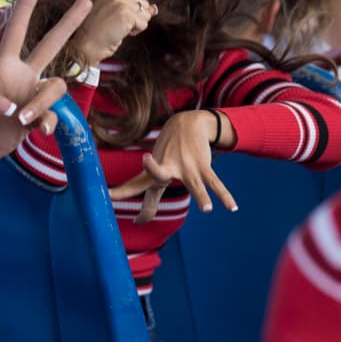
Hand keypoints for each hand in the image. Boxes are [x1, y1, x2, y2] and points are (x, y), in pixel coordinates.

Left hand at [0, 0, 91, 174]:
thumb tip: (14, 109)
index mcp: (3, 65)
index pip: (17, 28)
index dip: (26, 5)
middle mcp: (22, 76)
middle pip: (51, 44)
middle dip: (69, 23)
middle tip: (87, 0)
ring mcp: (31, 96)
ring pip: (56, 87)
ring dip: (42, 103)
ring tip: (23, 119)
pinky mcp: (36, 120)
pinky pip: (52, 116)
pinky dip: (45, 123)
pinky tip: (34, 130)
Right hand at [71, 0, 156, 64]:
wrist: (86, 46)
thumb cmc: (98, 31)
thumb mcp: (114, 11)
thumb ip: (134, 5)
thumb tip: (155, 8)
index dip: (129, 10)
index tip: (112, 16)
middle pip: (143, 3)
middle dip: (134, 16)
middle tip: (114, 23)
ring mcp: (118, 0)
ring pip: (146, 13)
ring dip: (135, 24)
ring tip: (117, 27)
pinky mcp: (125, 13)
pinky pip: (144, 23)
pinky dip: (135, 31)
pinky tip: (120, 32)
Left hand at [109, 109, 236, 221]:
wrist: (187, 122)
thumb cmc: (169, 149)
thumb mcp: (157, 165)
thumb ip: (149, 192)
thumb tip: (142, 219)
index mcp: (153, 171)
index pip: (134, 184)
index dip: (121, 192)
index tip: (107, 196)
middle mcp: (168, 169)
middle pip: (157, 176)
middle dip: (153, 172)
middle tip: (148, 172)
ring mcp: (187, 168)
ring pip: (194, 184)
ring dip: (201, 196)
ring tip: (207, 210)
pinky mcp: (202, 165)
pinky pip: (215, 183)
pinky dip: (224, 195)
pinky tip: (233, 207)